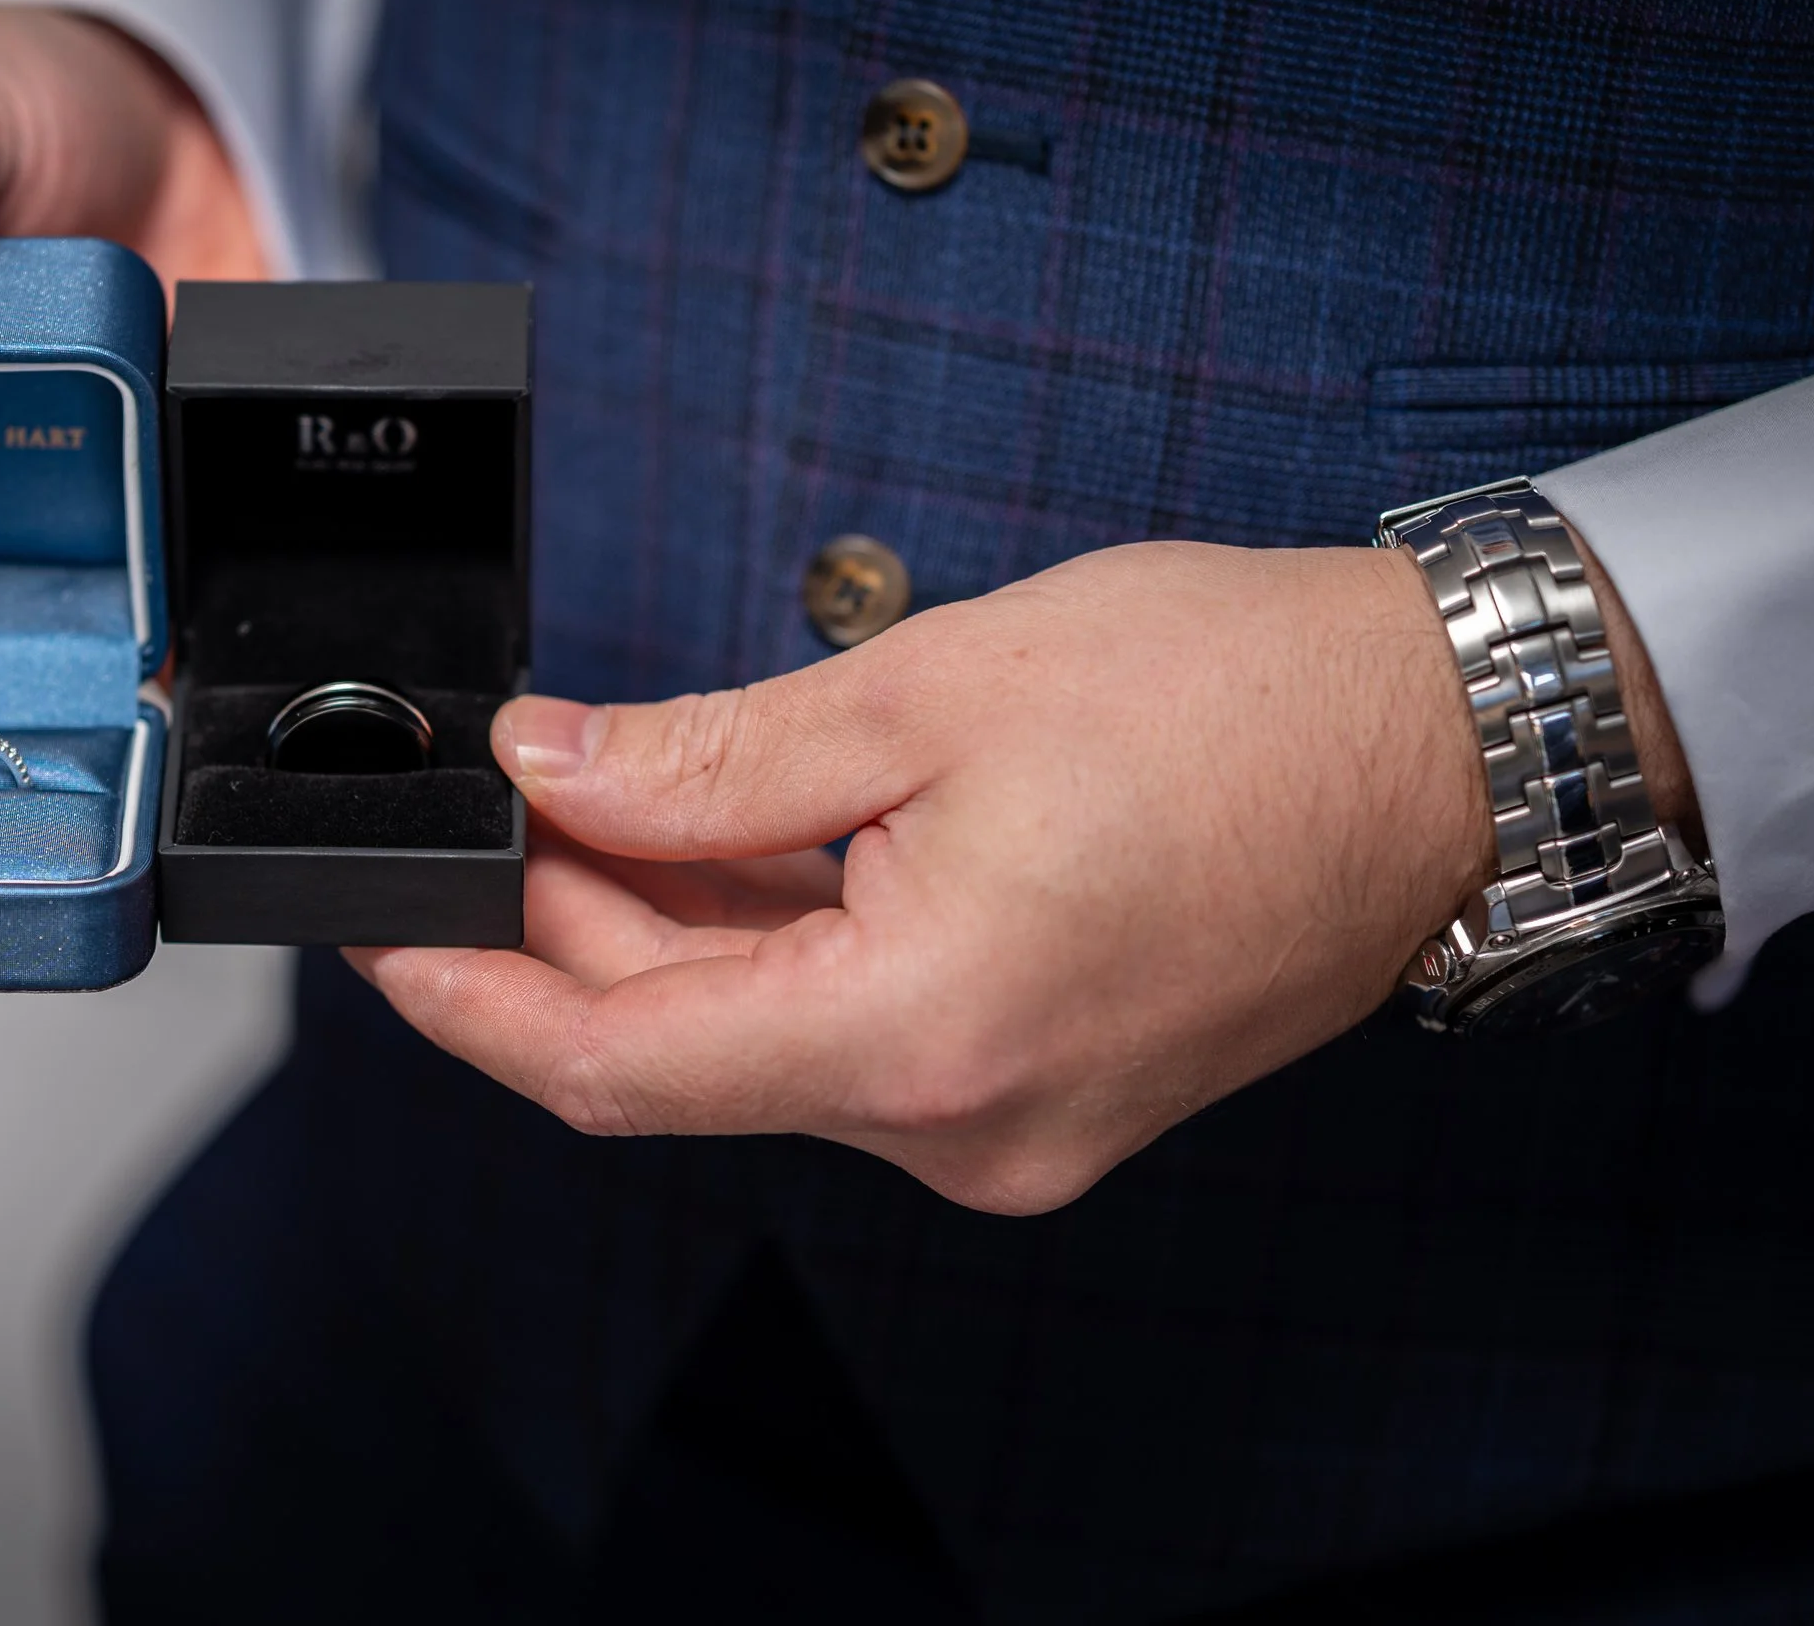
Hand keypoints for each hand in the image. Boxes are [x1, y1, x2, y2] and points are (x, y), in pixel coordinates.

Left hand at [354, 539, 1696, 1214]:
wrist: (1441, 740)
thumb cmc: (1234, 698)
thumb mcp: (927, 690)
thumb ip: (704, 757)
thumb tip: (549, 769)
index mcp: (927, 1036)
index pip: (614, 1064)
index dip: (462, 998)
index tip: (371, 929)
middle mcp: (965, 1122)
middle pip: (680, 1043)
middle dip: (561, 919)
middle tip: (496, 790)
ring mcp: (1008, 1120)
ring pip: (762, 1034)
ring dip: (664, 924)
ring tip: (598, 790)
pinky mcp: (1038, 1087)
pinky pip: (849, 1025)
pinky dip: (770, 938)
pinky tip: (718, 840)